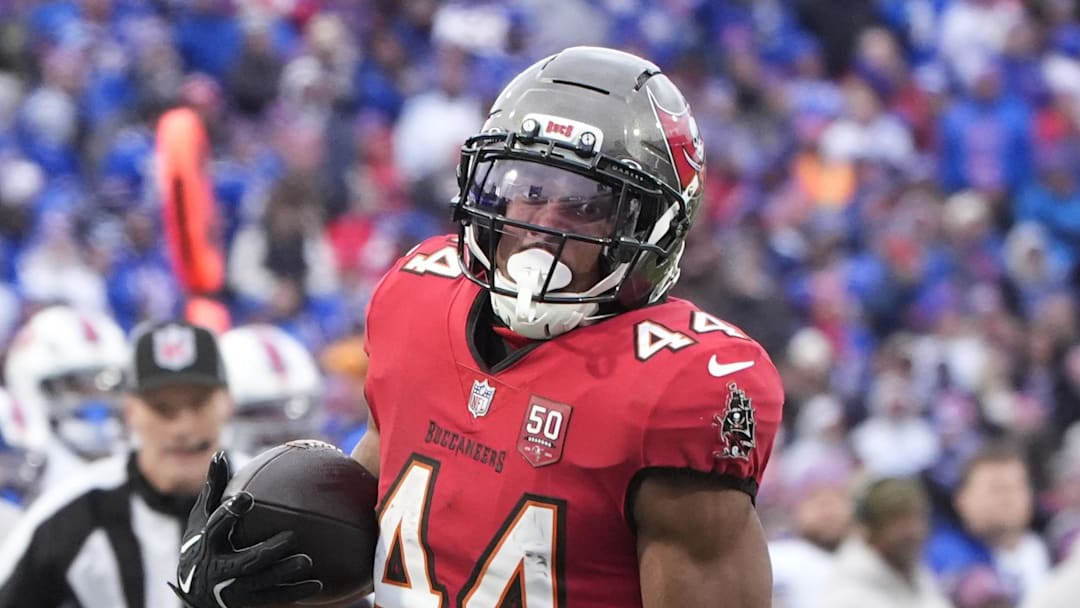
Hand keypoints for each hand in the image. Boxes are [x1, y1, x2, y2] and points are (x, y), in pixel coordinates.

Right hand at [168, 451, 322, 607]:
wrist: (192, 588)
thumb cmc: (201, 540)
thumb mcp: (202, 515)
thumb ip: (214, 487)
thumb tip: (220, 452)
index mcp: (208, 543)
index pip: (217, 527)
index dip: (230, 513)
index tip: (247, 497)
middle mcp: (218, 568)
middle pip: (245, 561)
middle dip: (267, 551)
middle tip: (291, 536)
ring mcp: (233, 588)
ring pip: (261, 582)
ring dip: (285, 573)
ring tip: (307, 561)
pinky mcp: (246, 601)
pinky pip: (273, 597)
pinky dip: (295, 592)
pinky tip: (318, 583)